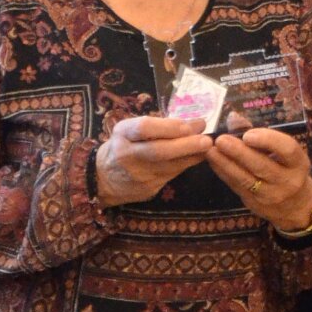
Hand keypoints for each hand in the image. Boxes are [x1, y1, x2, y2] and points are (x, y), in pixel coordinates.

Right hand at [95, 113, 213, 205]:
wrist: (103, 179)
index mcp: (122, 134)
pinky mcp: (148, 188)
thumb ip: (160, 126)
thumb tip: (196, 122)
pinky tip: (199, 157)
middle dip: (186, 145)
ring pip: (170, 165)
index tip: (190, 125)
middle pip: (159, 150)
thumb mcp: (132, 131)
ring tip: (208, 147)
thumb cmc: (124, 146)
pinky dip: (187, 164)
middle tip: (207, 140)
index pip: (145, 129)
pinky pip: (172, 174)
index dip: (169, 127)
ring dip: (193, 156)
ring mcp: (138, 174)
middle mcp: (128, 154)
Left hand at [207, 126, 311, 231]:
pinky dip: (223, 172)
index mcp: (298, 163)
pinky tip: (213, 160)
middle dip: (239, 152)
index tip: (248, 134)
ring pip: (245, 178)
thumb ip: (263, 137)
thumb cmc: (287, 169)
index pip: (287, 150)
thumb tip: (234, 119)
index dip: (268, 141)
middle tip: (221, 140)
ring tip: (210, 150)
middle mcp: (287, 181)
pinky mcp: (254, 203)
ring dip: (225, 163)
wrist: (294, 205)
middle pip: (262, 166)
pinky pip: (236, 185)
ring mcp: (270, 195)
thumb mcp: (284, 154)